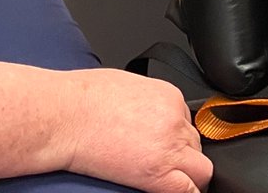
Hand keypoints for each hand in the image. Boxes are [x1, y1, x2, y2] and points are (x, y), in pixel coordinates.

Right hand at [56, 67, 212, 192]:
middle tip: (159, 158)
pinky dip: (187, 192)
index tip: (161, 140)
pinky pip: (189, 190)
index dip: (174, 132)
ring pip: (200, 168)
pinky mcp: (157, 173)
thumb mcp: (128, 85)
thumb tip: (151, 112)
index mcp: (168, 95)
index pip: (186, 119)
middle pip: (195, 143)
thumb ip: (149, 101)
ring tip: (161, 175)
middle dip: (181, 152)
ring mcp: (168, 147)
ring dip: (186, 172)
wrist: (66, 115)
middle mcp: (174, 120)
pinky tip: (172, 190)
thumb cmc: (85, 97)